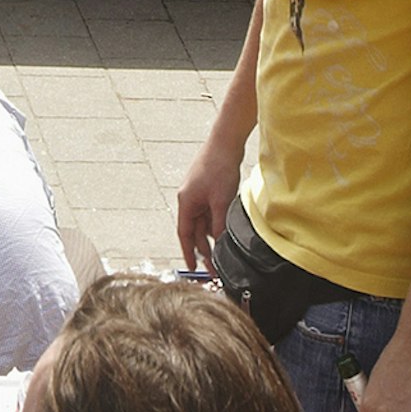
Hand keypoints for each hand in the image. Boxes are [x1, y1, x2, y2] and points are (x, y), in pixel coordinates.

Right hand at [170, 145, 233, 273]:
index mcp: (186, 203)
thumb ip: (219, 225)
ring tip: (223, 253)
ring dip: (212, 237)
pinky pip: (210, 214)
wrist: (225, 143)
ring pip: (204, 223)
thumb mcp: (221, 202)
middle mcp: (189, 200)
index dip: (187, 253)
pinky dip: (217, 224)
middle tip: (214, 267)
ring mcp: (198, 195)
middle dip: (204, 250)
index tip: (191, 268)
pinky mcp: (208, 191)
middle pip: (195, 231)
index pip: (184, 234)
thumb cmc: (218, 168)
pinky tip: (226, 231)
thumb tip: (220, 244)